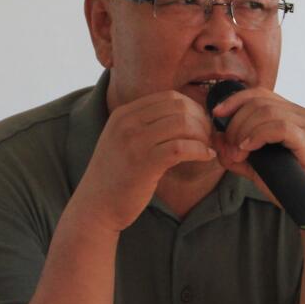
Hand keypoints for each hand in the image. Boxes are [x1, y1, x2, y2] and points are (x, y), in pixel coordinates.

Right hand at [73, 91, 216, 232]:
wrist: (95, 206)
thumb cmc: (115, 177)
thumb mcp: (124, 141)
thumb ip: (145, 126)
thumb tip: (184, 117)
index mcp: (124, 114)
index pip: (168, 97)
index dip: (192, 108)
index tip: (202, 124)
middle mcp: (128, 122)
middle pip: (179, 107)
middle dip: (201, 119)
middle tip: (209, 136)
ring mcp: (135, 141)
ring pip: (183, 124)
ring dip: (203, 135)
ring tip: (207, 147)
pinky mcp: (145, 163)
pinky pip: (182, 147)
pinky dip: (200, 150)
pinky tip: (206, 157)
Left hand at [209, 88, 304, 225]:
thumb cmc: (292, 188)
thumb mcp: (258, 168)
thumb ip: (236, 154)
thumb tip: (215, 139)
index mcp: (293, 115)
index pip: (260, 94)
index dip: (235, 100)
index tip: (216, 114)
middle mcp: (303, 115)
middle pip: (259, 101)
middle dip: (235, 121)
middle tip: (229, 146)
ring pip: (266, 111)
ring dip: (243, 130)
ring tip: (238, 153)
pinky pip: (278, 127)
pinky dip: (257, 135)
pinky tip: (248, 148)